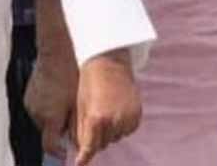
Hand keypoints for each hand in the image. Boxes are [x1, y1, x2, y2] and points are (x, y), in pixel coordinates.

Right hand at [24, 52, 79, 158]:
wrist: (54, 55)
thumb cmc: (70, 77)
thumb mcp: (77, 104)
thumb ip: (75, 126)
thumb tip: (77, 142)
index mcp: (50, 118)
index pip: (49, 146)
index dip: (58, 152)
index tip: (65, 150)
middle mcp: (37, 114)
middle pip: (46, 133)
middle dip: (56, 130)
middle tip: (68, 118)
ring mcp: (30, 105)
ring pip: (41, 122)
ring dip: (50, 119)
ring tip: (61, 104)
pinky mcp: (27, 98)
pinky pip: (36, 111)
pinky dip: (44, 110)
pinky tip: (53, 96)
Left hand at [73, 48, 141, 164]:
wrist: (109, 62)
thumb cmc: (90, 81)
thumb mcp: (81, 105)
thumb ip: (81, 129)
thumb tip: (80, 148)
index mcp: (96, 119)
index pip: (90, 147)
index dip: (84, 157)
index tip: (79, 163)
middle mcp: (114, 122)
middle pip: (102, 144)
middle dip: (96, 137)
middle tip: (93, 118)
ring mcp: (127, 119)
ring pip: (115, 137)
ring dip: (109, 131)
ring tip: (105, 109)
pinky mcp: (137, 116)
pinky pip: (126, 130)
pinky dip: (120, 125)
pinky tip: (116, 109)